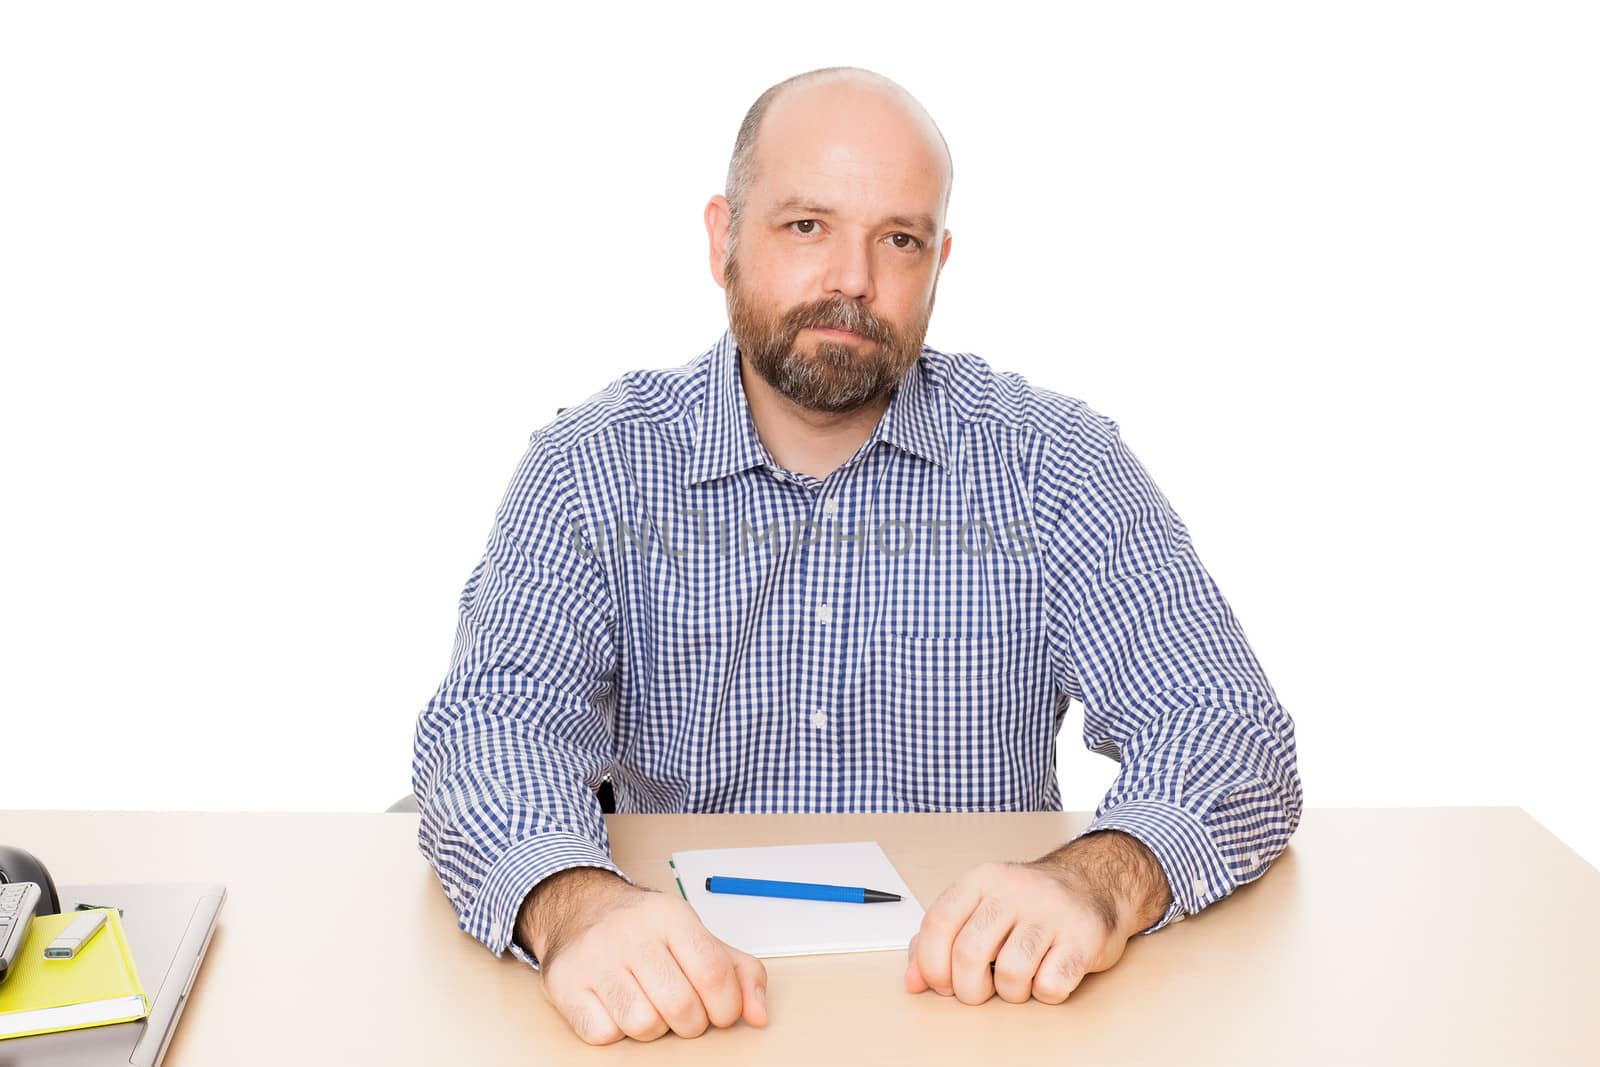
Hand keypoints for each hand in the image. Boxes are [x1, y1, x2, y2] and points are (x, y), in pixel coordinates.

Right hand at [518, 868, 768, 1043]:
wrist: (579, 909)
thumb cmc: (645, 931)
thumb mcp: (698, 937)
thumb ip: (740, 973)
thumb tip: (760, 1015)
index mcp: (670, 915)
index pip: (714, 974)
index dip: (725, 1007)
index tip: (720, 1011)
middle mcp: (630, 932)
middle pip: (681, 1006)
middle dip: (691, 1023)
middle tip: (684, 1012)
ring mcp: (594, 957)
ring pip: (642, 1024)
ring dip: (653, 1027)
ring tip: (649, 1005)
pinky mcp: (564, 982)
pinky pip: (603, 1034)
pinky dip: (616, 1031)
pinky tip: (617, 1007)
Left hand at [904, 859, 1131, 1004]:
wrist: (1094, 883)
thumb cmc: (1029, 904)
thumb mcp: (979, 906)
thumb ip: (940, 940)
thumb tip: (913, 980)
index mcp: (982, 880)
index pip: (938, 923)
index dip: (931, 964)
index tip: (941, 983)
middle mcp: (1015, 890)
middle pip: (969, 953)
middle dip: (968, 989)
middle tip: (978, 992)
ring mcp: (1051, 912)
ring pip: (1011, 973)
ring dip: (1009, 993)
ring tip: (1017, 981)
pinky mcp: (1084, 936)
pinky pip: (1051, 985)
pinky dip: (1045, 993)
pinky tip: (1047, 975)